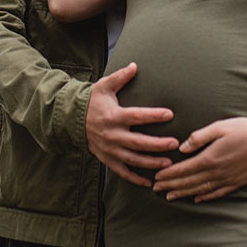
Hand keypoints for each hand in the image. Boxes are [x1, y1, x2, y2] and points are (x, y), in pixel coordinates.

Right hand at [85, 63, 178, 186]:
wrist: (71, 120)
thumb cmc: (92, 101)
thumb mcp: (104, 86)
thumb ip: (120, 77)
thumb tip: (135, 65)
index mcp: (114, 116)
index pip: (137, 116)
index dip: (154, 115)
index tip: (170, 114)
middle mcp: (112, 135)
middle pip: (139, 142)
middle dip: (158, 144)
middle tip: (175, 143)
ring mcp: (110, 149)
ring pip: (134, 159)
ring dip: (152, 163)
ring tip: (169, 163)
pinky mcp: (107, 159)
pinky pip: (123, 172)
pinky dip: (136, 179)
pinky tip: (150, 181)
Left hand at [152, 116, 246, 202]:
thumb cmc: (244, 129)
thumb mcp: (219, 127)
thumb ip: (199, 137)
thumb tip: (182, 147)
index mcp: (210, 158)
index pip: (184, 170)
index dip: (169, 175)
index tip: (156, 178)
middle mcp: (217, 172)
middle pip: (189, 182)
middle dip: (171, 186)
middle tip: (155, 190)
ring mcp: (227, 179)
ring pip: (200, 190)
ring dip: (183, 193)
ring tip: (170, 197)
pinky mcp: (237, 182)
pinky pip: (217, 193)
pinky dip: (204, 197)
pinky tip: (196, 199)